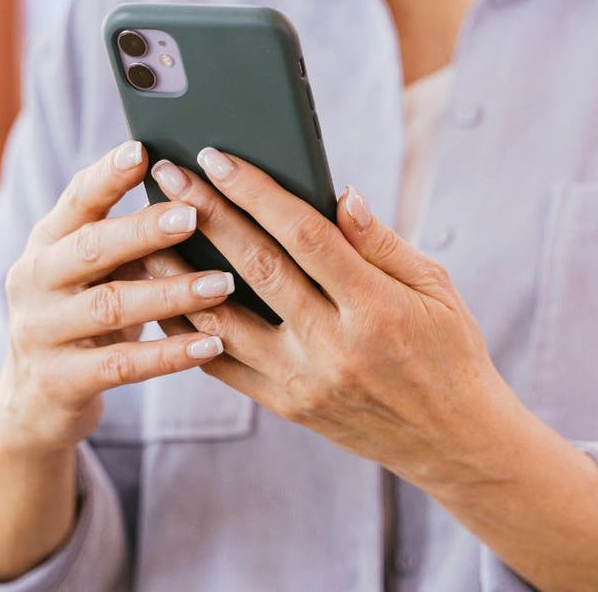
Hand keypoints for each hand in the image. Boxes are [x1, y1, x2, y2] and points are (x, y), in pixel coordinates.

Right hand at [0, 140, 234, 455]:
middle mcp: (34, 281)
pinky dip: (169, 354)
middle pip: (90, 248)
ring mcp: (41, 332)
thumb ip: (131, 237)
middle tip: (194, 214)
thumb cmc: (86, 318)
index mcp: (46, 243)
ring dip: (171, 293)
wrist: (33, 401)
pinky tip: (211, 345)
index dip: (107, 176)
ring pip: (110, 306)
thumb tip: (201, 194)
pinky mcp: (60, 381)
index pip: (76, 200)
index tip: (143, 150)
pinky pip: (121, 365)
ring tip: (224, 283)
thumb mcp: (96, 273)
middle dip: (143, 229)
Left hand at [145, 150, 534, 488]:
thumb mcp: (436, 288)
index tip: (218, 157)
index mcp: (376, 307)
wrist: (452, 440)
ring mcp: (304, 380)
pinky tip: (165, 295)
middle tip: (167, 176)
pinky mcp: (287, 406)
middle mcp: (334, 345)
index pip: (305, 235)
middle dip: (206, 213)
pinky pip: (223, 364)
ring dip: (178, 271)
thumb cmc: (449, 351)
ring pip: (223, 317)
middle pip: (256, 266)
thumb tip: (339, 195)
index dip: (256, 191)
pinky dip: (189, 328)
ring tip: (145, 232)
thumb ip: (381, 243)